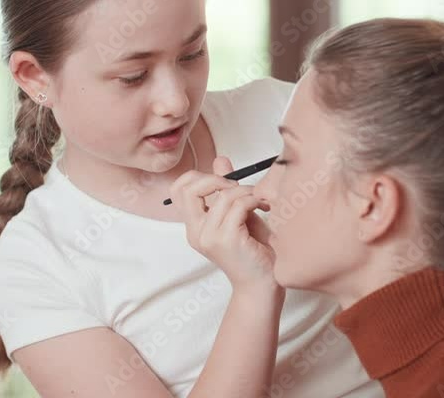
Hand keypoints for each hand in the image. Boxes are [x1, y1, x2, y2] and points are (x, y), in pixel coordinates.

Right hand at [169, 156, 277, 292]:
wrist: (263, 283)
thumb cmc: (254, 250)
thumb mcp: (238, 213)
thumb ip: (226, 189)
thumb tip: (220, 160)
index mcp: (194, 226)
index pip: (179, 189)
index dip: (200, 177)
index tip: (224, 184)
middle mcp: (196, 232)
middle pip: (189, 187)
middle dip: (217, 179)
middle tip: (238, 187)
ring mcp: (209, 237)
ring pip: (223, 195)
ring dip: (246, 191)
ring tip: (259, 200)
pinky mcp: (227, 240)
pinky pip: (238, 205)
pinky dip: (254, 200)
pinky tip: (263, 208)